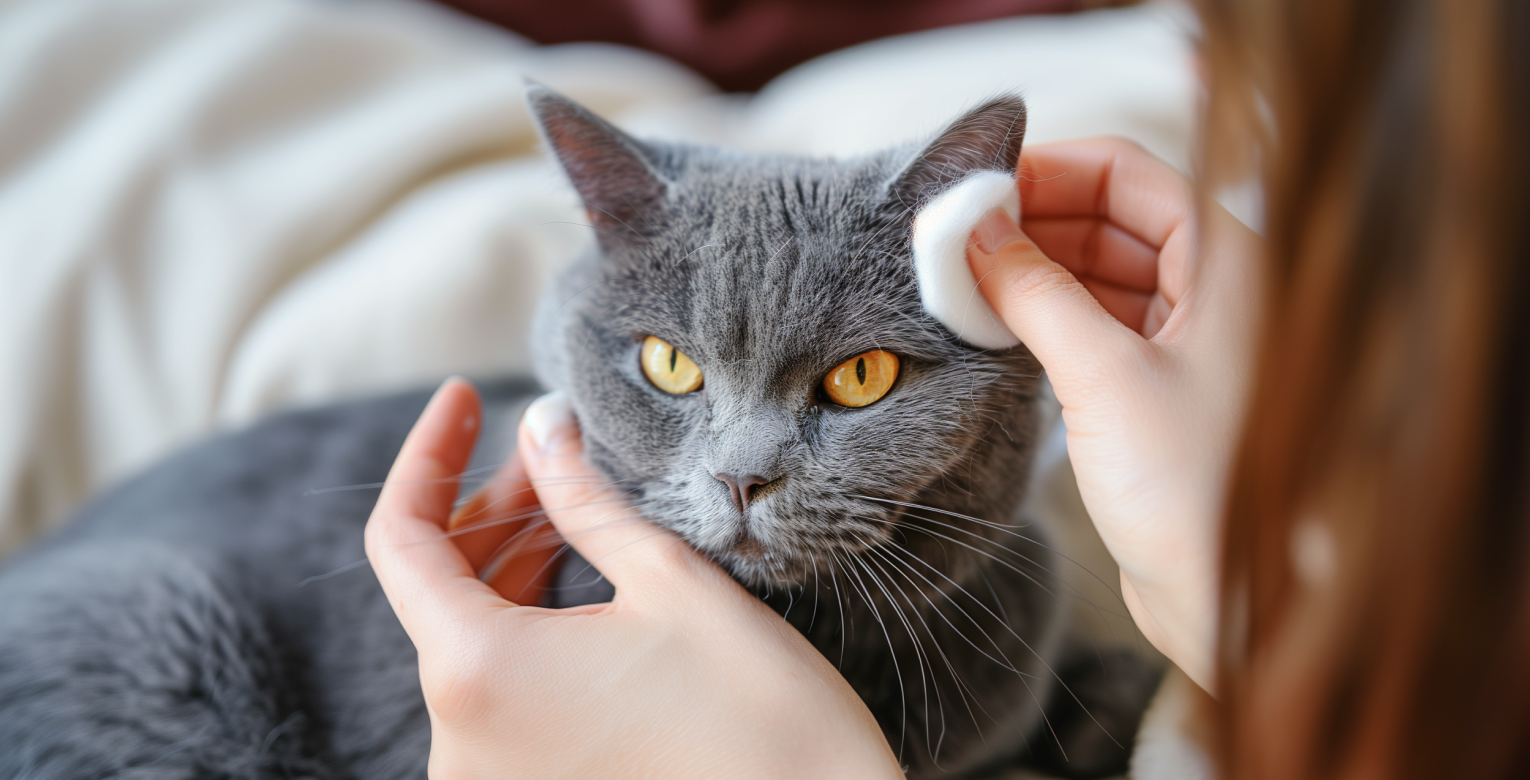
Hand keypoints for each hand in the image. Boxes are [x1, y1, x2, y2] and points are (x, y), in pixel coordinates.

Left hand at [364, 379, 902, 779]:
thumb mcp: (668, 582)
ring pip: (467, 642)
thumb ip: (584, 499)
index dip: (427, 456)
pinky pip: (496, 694)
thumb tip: (543, 425)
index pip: (399, 540)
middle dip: (488, 511)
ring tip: (573, 515)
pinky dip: (523, 629)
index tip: (464, 400)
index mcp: (476, 673)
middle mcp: (457, 742)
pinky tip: (576, 584)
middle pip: (432, 592)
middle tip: (551, 457)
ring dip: (508, 569)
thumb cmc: (759, 716)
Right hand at [968, 138, 1262, 692]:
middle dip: (1031, 222)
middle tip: (952, 237)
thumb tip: (975, 230)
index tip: (976, 187)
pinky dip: (1047, 318)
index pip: (1129, 173)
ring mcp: (1190, 340)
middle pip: (1112, 220)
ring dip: (1033, 273)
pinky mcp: (1160, 389)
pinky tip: (995, 323)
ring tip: (961, 280)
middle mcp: (1217, 290)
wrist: (1230, 602)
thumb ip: (1035, 292)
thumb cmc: (1196, 490)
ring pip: (1100, 273)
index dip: (1049, 169)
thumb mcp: (1102, 375)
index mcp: (1230, 262)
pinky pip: (1097, 325)